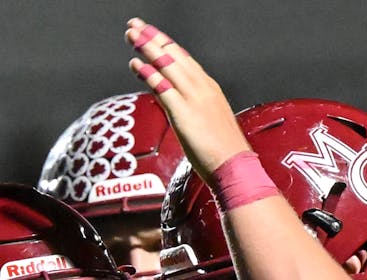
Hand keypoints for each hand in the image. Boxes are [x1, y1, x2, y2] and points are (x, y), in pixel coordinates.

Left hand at [124, 17, 251, 175]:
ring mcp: (194, 98)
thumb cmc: (223, 152)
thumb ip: (189, 108)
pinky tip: (135, 63)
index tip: (151, 34)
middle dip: (152, 38)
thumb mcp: (208, 122)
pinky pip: (162, 87)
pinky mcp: (184, 112)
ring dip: (146, 47)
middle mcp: (202, 87)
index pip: (184, 59)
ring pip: (167, 65)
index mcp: (209, 88)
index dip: (165, 45)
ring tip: (131, 35)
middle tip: (134, 25)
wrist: (235, 167)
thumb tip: (172, 104)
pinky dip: (148, 73)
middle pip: (173, 55)